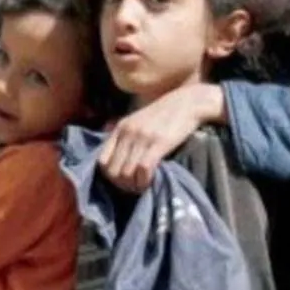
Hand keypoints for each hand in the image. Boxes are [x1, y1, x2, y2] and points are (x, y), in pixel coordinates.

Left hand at [99, 83, 223, 191]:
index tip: (122, 181)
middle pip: (113, 171)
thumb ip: (125, 136)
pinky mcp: (158, 143)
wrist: (187, 102)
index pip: (101, 161)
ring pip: (126, 173)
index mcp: (120, 128)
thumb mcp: (137, 121)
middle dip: (122, 185)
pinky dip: (145, 180)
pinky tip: (151, 181)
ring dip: (134, 185)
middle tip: (134, 187)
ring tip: (143, 186)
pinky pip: (143, 169)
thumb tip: (116, 159)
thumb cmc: (164, 114)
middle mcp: (127, 133)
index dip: (109, 176)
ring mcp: (142, 138)